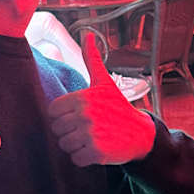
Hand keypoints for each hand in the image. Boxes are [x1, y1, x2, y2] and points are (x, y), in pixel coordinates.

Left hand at [48, 32, 156, 165]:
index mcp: (81, 97)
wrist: (141, 133)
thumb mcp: (103, 82)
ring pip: (64, 145)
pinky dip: (83, 158)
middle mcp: (84, 115)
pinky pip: (75, 159)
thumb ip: (91, 59)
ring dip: (76, 146)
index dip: (63, 116)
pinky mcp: (96, 152)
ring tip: (92, 139)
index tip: (78, 116)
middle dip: (69, 132)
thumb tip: (88, 33)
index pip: (52, 112)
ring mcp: (90, 134)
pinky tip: (96, 149)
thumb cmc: (117, 106)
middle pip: (57, 130)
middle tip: (87, 129)